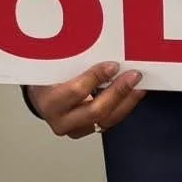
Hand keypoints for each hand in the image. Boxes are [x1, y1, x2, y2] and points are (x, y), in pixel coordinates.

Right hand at [28, 60, 144, 138]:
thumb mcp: (53, 68)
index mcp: (50, 102)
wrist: (41, 98)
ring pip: (107, 120)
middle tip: (133, 76)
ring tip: (139, 86)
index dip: (96, 77)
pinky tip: (133, 94)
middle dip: (118, 92)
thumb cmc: (48, 79)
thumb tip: (103, 49)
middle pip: (96, 111)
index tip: (113, 65)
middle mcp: (61, 121)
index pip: (76, 91)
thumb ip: (74, 62)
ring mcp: (75, 130)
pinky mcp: (88, 132)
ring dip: (127, 101)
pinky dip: (124, 107)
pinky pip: (110, 122)